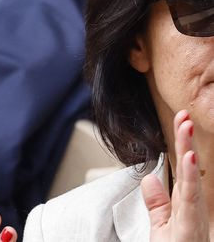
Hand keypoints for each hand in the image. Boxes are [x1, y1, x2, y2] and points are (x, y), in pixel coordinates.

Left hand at [141, 110, 208, 240]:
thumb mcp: (163, 231)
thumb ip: (158, 205)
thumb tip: (151, 178)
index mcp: (184, 209)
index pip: (182, 171)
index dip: (182, 145)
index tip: (181, 120)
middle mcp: (192, 213)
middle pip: (188, 172)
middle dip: (186, 142)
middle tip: (184, 115)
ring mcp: (194, 223)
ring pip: (191, 183)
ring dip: (189, 154)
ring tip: (186, 128)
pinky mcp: (188, 233)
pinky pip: (190, 205)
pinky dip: (190, 182)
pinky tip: (189, 160)